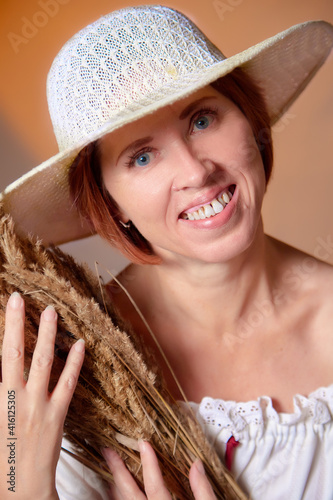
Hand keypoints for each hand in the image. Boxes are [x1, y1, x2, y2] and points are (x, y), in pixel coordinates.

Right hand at [0, 292, 84, 499]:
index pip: (1, 355)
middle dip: (17, 323)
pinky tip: (81, 345)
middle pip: (15, 352)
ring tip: (51, 311)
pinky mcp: (58, 414)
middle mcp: (16, 398)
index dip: (6, 328)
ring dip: (48, 335)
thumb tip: (4, 372)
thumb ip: (1, 393)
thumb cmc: (1, 455)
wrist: (20, 488)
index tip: (10, 305)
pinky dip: (75, 362)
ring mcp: (39, 405)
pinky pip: (68, 383)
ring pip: (43, 362)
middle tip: (21, 298)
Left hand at [104, 440, 216, 498]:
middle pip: (131, 495)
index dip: (150, 465)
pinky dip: (120, 499)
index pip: (156, 487)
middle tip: (107, 451)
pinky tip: (116, 489)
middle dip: (118, 472)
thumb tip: (196, 463)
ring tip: (108, 467)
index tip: (143, 443)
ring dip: (116, 486)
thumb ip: (203, 491)